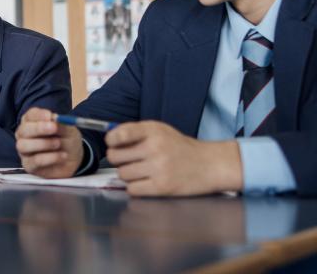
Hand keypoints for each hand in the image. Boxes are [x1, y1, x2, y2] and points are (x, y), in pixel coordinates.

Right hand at [15, 107, 83, 178]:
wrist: (74, 160)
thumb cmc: (67, 140)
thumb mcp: (68, 130)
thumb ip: (61, 124)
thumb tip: (54, 118)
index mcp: (32, 122)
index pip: (30, 115)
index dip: (38, 115)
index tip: (50, 116)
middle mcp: (24, 135)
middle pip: (23, 130)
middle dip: (38, 128)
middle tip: (53, 128)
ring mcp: (25, 151)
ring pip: (23, 145)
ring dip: (42, 143)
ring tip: (58, 143)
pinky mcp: (29, 165)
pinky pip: (34, 161)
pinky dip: (50, 158)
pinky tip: (62, 156)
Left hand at [106, 121, 242, 195]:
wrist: (210, 165)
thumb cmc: (180, 147)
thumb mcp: (160, 130)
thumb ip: (135, 132)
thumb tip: (109, 137)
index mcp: (153, 130)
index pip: (120, 133)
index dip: (111, 140)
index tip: (113, 143)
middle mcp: (155, 147)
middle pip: (115, 157)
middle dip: (118, 159)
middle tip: (128, 159)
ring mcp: (159, 168)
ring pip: (122, 174)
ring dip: (127, 174)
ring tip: (141, 171)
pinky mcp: (162, 187)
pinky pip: (132, 189)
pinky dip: (135, 187)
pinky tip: (145, 182)